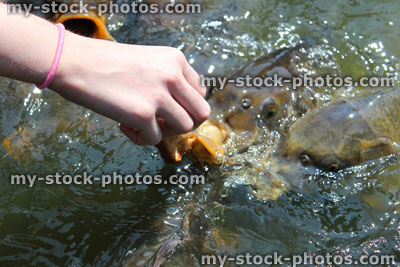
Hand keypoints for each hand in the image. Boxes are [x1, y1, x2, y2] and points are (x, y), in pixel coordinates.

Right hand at [50, 32, 209, 144]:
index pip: (200, 92)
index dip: (185, 105)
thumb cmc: (105, 63)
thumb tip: (182, 108)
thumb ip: (170, 79)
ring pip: (184, 128)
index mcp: (175, 59)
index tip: (167, 108)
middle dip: (184, 123)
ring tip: (142, 123)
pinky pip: (155, 139)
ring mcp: (159, 95)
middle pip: (201, 113)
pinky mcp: (142, 114)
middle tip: (162, 123)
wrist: (72, 62)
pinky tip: (123, 125)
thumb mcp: (148, 61)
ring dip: (165, 131)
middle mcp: (172, 75)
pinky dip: (141, 138)